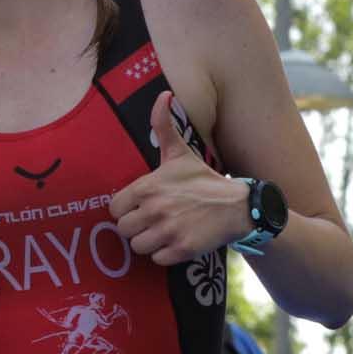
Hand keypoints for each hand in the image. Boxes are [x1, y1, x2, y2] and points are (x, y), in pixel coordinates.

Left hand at [108, 92, 249, 265]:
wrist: (238, 206)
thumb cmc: (204, 179)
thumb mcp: (180, 152)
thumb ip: (163, 125)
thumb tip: (164, 93)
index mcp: (148, 186)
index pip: (114, 208)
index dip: (125, 209)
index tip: (139, 206)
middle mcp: (155, 209)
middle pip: (124, 230)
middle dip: (137, 227)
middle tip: (153, 221)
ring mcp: (168, 231)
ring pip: (138, 247)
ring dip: (149, 242)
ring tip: (164, 231)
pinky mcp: (182, 250)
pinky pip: (157, 260)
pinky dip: (165, 254)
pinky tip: (176, 241)